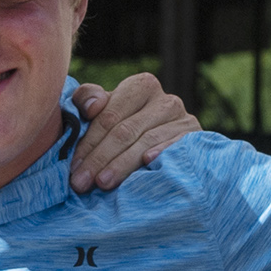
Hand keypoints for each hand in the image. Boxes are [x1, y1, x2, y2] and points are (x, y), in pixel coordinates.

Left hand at [68, 71, 198, 193]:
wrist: (169, 148)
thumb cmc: (127, 131)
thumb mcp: (105, 114)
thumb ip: (87, 100)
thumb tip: (92, 106)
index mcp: (140, 86)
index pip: (109, 116)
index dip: (88, 142)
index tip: (73, 167)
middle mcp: (165, 99)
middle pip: (126, 130)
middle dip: (100, 158)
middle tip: (82, 183)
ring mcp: (184, 118)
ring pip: (146, 142)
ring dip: (122, 164)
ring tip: (103, 183)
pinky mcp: (197, 138)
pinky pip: (176, 146)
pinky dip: (161, 152)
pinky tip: (147, 162)